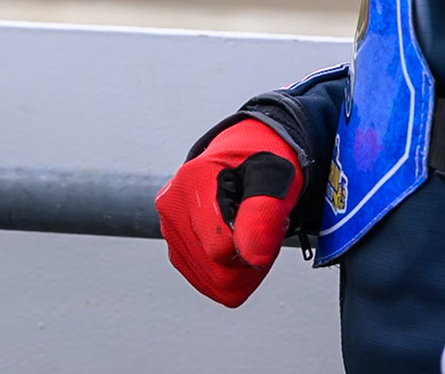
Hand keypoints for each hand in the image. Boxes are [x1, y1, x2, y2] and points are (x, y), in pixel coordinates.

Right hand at [155, 119, 302, 306]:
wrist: (244, 159)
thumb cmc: (260, 164)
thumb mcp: (273, 176)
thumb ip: (263, 213)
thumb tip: (252, 258)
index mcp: (192, 182)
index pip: (221, 250)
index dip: (255, 245)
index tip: (266, 219)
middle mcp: (171, 208)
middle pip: (218, 274)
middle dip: (252, 262)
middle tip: (263, 229)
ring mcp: (170, 232)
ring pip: (216, 285)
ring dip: (244, 269)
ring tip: (250, 233)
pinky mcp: (177, 251)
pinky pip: (212, 285)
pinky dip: (234, 273)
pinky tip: (239, 244)